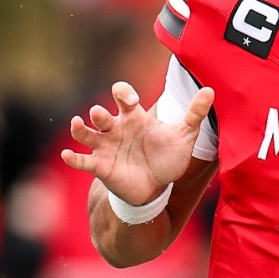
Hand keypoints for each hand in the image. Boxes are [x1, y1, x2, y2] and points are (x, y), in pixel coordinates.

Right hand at [61, 81, 214, 206]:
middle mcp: (117, 129)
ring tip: (78, 124)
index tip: (129, 100)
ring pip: (88, 134)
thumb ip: (194, 114)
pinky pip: (84, 161)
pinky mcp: (101, 166)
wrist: (158, 186)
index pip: (123, 96)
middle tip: (99, 113)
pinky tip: (67, 155)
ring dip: (80, 129)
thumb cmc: (168, 157)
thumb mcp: (184, 136)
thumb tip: (211, 91)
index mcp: (135, 117)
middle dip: (99, 113)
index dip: (124, 94)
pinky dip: (74, 158)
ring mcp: (107, 147)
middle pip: (102, 115)